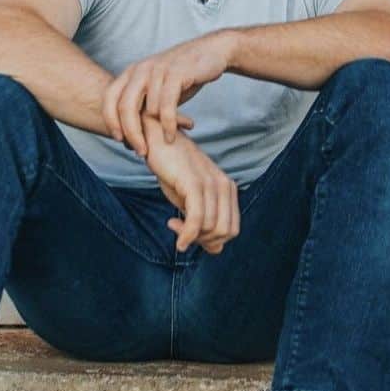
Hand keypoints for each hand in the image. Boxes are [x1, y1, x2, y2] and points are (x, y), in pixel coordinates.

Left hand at [102, 31, 233, 155]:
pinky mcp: (176, 74)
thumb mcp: (157, 88)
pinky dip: (168, 125)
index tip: (119, 140)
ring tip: (161, 144)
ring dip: (154, 132)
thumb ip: (143, 105)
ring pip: (147, 109)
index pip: (109, 98)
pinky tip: (171, 136)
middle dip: (130, 133)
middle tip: (140, 151)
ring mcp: (158, 70)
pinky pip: (166, 106)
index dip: (110, 121)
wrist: (211, 51)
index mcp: (132, 72)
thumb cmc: (183, 75)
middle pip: (125, 106)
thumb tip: (129, 133)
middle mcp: (141, 69)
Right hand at [142, 114, 239, 253]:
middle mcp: (224, 186)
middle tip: (183, 234)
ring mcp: (211, 184)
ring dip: (192, 237)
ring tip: (174, 225)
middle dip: (204, 241)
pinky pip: (197, 220)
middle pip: (225, 233)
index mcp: (227, 189)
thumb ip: (204, 222)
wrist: (157, 140)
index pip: (232, 229)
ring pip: (212, 229)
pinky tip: (179, 241)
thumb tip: (216, 250)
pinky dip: (188, 236)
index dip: (213, 241)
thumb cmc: (172, 171)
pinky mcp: (194, 184)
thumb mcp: (190, 200)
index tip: (192, 235)